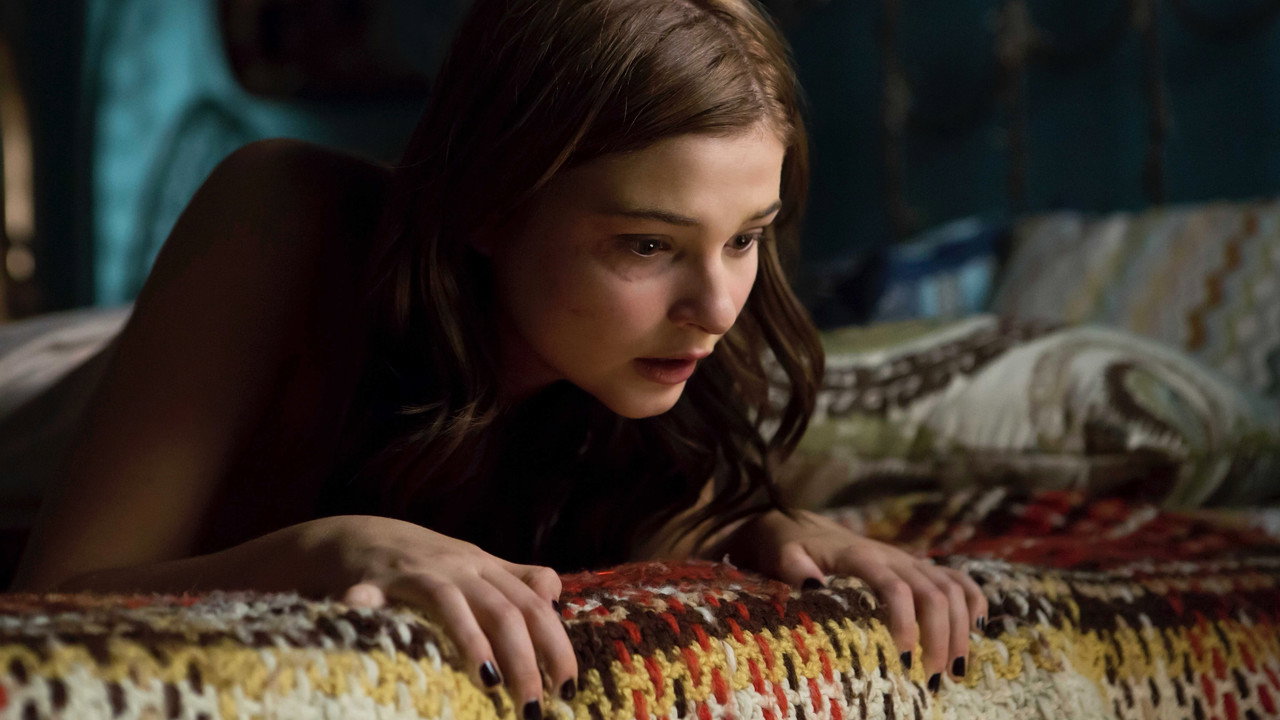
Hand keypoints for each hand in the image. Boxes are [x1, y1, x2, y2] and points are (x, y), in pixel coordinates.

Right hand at [301, 514, 575, 714]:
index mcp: (486, 567)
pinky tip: (425, 661)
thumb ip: (514, 579)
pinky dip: (427, 628)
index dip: (557, 645)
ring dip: (483, 647)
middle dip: (530, 660)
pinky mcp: (381, 578)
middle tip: (536, 706)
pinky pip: (408, 600)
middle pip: (510, 610)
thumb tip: (555, 598)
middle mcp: (462, 565)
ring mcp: (425, 569)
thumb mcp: (469, 567)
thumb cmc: (414, 562)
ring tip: (495, 686)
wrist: (347, 537)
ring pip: (466, 605)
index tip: (567, 687)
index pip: (535, 604)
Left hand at [715, 509, 986, 687]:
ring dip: (961, 628)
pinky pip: (956, 579)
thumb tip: (814, 589)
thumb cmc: (789, 546)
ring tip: (956, 670)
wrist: (798, 526)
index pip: (895, 587)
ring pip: (951, 588)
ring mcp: (909, 561)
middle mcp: (893, 557)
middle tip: (933, 678)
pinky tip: (977, 629)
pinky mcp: (916, 567)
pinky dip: (973, 601)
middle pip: (933, 593)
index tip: (907, 657)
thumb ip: (795, 570)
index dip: (906, 621)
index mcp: (862, 557)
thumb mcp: (783, 556)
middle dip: (941, 636)